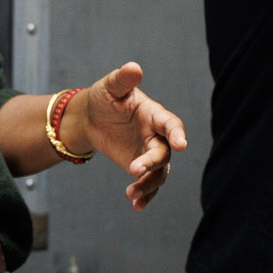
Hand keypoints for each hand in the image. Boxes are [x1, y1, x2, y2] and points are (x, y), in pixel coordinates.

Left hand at [65, 62, 188, 208]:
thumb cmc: (104, 98)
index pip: (170, 124)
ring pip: (160, 173)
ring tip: (131, 194)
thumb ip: (122, 80)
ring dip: (148, 184)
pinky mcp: (141, 167)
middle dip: (152, 163)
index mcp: (154, 114)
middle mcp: (157, 135)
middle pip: (164, 152)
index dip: (176, 134)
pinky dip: (146, 195)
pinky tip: (137, 205)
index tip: (181, 145)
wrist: (91, 119)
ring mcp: (150, 153)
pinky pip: (149, 184)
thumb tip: (133, 67)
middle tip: (134, 170)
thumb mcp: (110, 87)